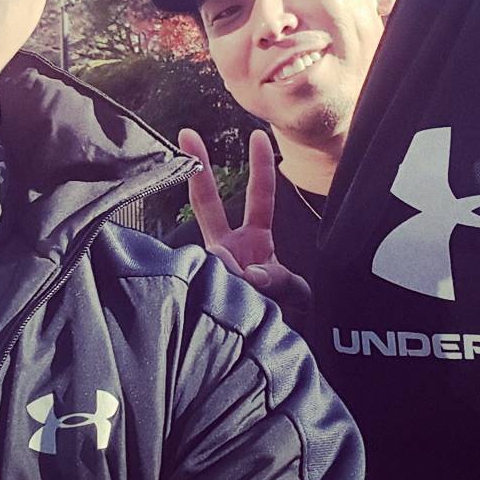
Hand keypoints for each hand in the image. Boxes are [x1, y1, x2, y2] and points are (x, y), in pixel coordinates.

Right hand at [179, 127, 311, 310]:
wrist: (246, 347)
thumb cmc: (270, 314)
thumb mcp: (292, 295)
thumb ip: (286, 284)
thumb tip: (252, 274)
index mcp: (252, 239)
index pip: (259, 195)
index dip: (260, 166)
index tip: (258, 135)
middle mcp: (224, 246)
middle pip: (207, 201)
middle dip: (199, 168)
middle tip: (187, 132)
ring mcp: (206, 265)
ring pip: (213, 257)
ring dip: (233, 275)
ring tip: (246, 291)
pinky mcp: (193, 288)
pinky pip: (208, 286)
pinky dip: (226, 297)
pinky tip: (227, 304)